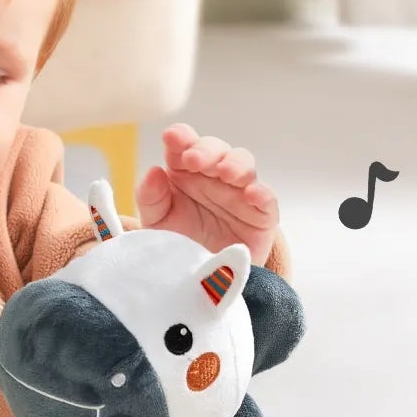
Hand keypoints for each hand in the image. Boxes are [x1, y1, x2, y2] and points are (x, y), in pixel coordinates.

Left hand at [136, 123, 278, 265]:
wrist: (204, 279)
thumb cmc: (180, 242)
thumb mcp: (156, 222)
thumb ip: (150, 197)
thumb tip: (153, 170)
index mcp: (185, 170)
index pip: (185, 143)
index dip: (181, 136)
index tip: (172, 138)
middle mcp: (214, 176)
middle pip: (216, 149)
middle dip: (206, 150)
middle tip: (193, 160)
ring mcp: (239, 192)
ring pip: (244, 164)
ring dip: (235, 163)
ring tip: (224, 172)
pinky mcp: (261, 215)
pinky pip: (267, 199)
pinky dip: (262, 194)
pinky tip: (252, 195)